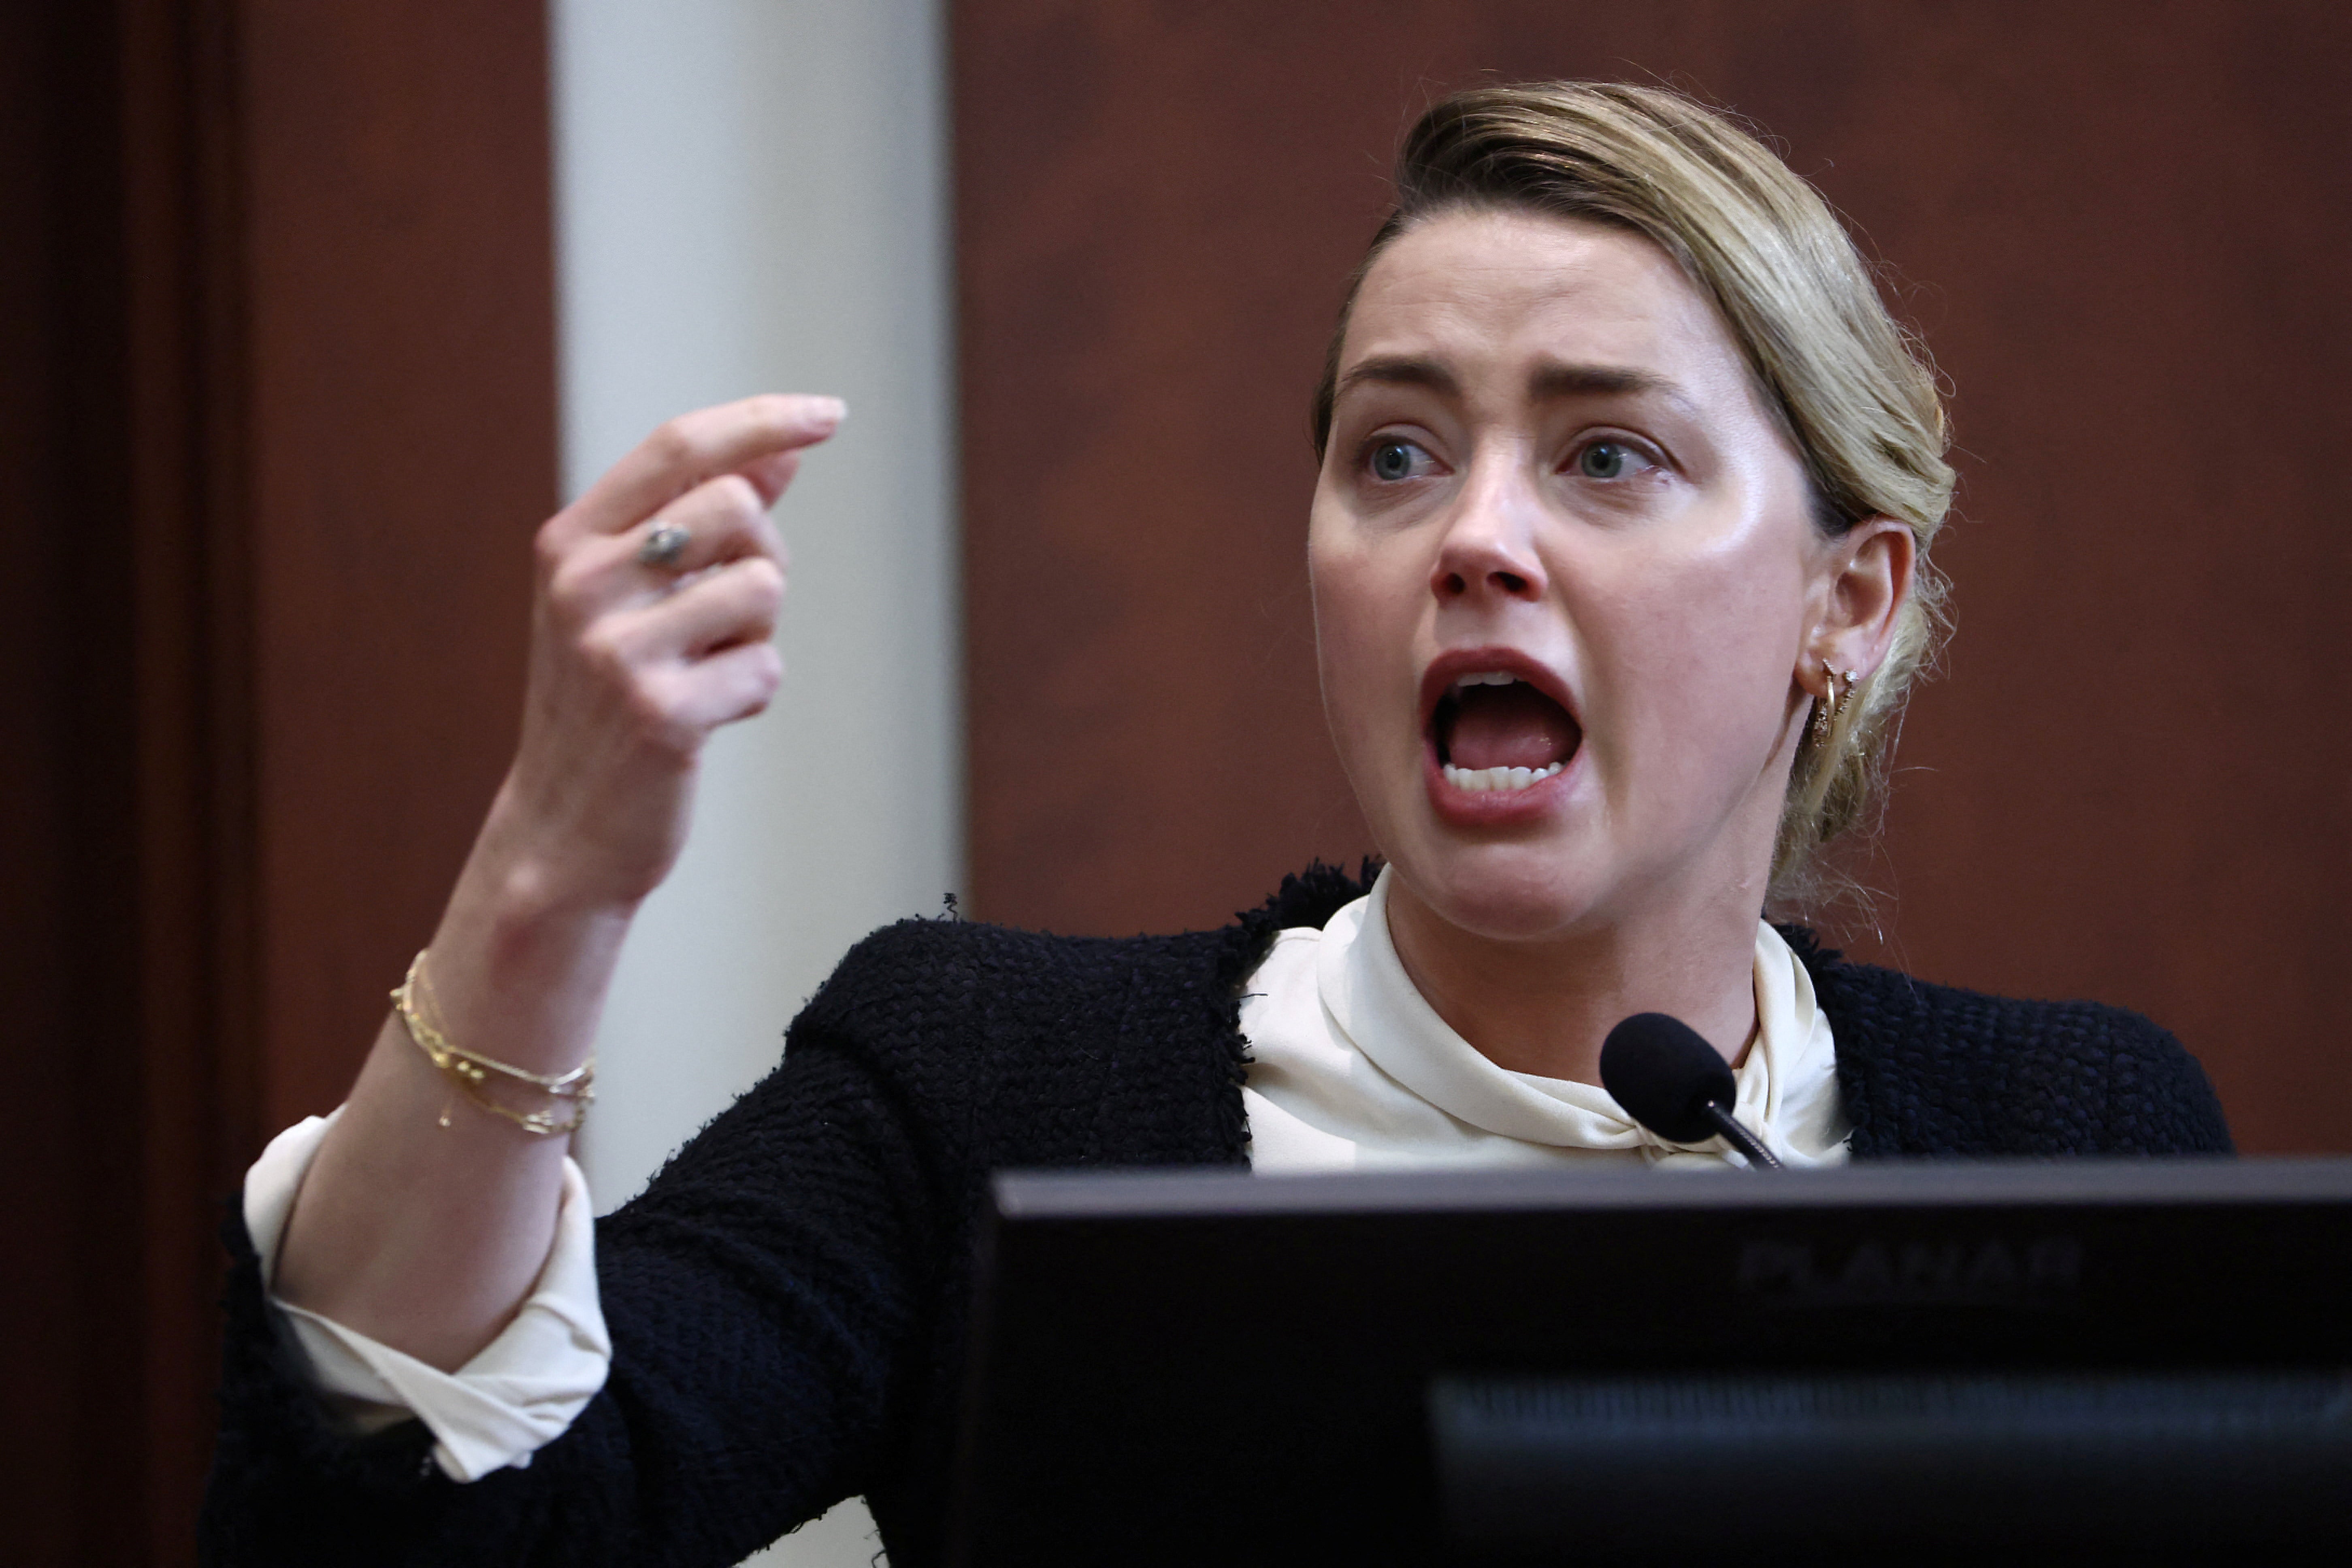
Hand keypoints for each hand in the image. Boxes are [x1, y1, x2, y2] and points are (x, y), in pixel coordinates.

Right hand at [483, 394, 842, 915]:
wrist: (564, 828)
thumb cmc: (610, 700)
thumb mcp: (638, 597)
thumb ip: (704, 516)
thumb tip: (784, 448)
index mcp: (570, 542)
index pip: (679, 446)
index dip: (762, 420)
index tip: (829, 413)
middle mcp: (583, 583)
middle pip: (736, 506)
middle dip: (763, 554)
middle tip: (729, 615)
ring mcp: (615, 650)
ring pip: (761, 588)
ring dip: (757, 634)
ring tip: (705, 670)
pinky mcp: (659, 715)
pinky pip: (764, 670)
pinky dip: (752, 695)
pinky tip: (705, 719)